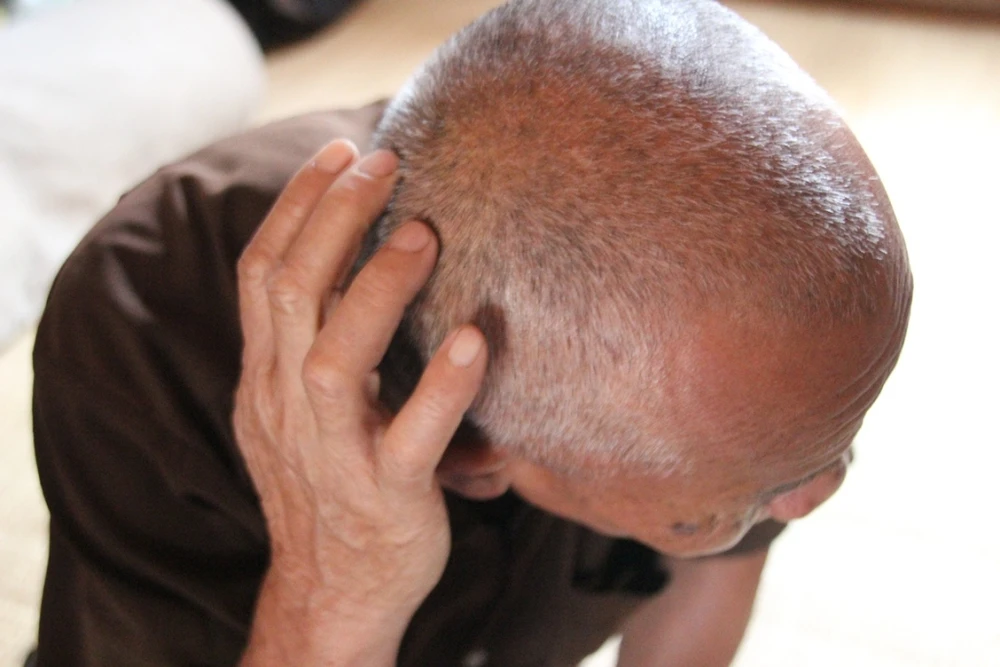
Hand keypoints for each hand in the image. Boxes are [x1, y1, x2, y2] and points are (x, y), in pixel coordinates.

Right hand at [233, 140, 487, 664]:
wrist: (329, 593)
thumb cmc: (328, 485)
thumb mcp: (298, 408)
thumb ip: (311, 341)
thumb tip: (349, 261)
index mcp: (266, 378)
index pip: (262, 274)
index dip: (296, 206)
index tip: (339, 152)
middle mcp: (286, 407)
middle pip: (292, 294)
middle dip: (333, 219)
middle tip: (385, 162)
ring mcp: (333, 454)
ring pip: (336, 359)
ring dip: (377, 289)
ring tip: (422, 234)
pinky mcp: (386, 497)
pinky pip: (410, 440)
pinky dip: (441, 389)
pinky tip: (474, 342)